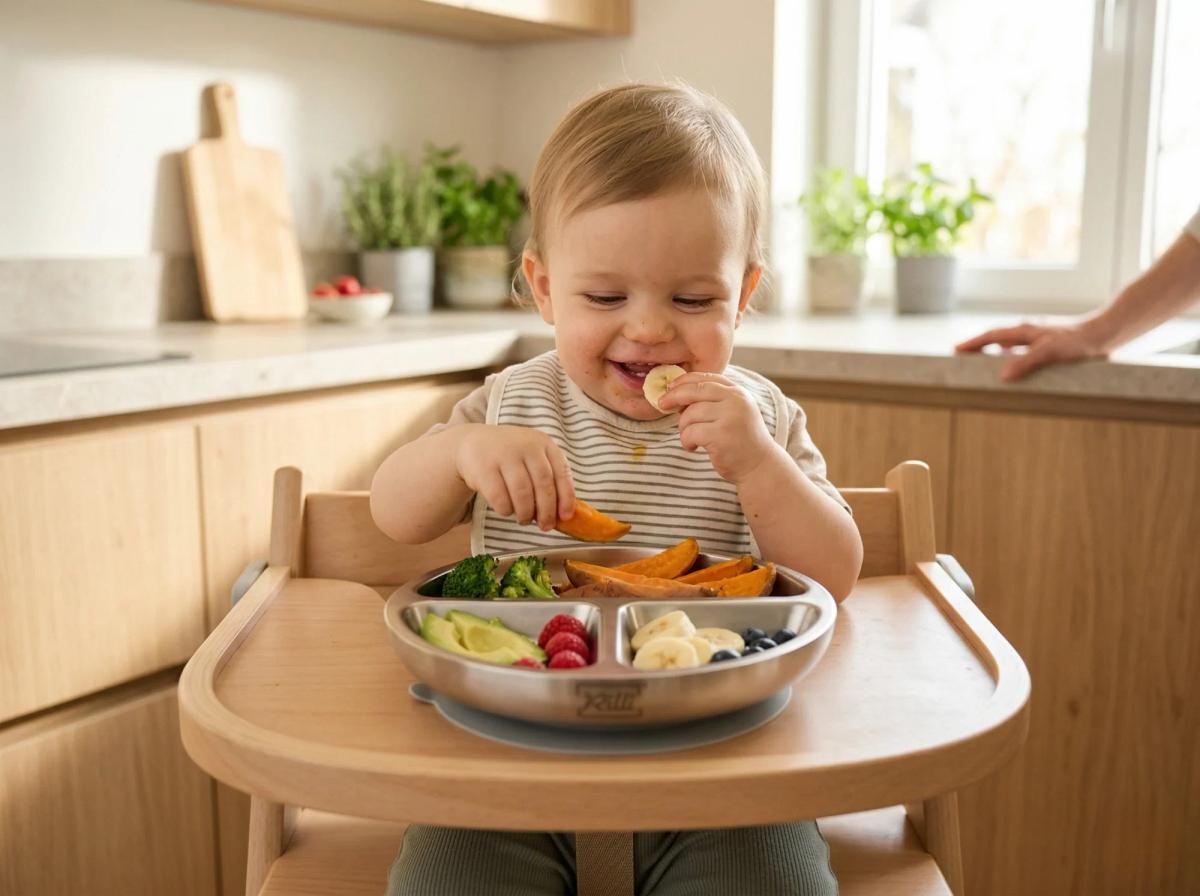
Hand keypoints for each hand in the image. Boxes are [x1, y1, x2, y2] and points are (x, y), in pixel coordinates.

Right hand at [455, 425, 574, 529]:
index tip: (566, 517)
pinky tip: (506, 510)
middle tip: (545, 526)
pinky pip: (500, 497)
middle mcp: (525, 446)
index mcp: (543, 443)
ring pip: (522, 492)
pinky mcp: (484, 468)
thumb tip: (562, 515)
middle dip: (547, 510)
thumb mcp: (532, 458)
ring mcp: (504, 455)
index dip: (566, 497)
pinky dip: (506, 510)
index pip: (561, 472)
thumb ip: (548, 479)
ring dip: (526, 513)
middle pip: (543, 484)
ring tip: (524, 519)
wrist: (473, 443)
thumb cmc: (510, 457)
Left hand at [658, 373, 774, 482]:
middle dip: (674, 397)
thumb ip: (712, 401)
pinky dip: (686, 441)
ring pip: (690, 414)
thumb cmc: (740, 441)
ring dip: (683, 428)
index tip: (671, 387)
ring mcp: (730, 416)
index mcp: (738, 392)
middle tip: (662, 405)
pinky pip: (691, 432)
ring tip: (690, 439)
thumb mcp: (731, 413)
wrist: (760, 466)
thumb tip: (676, 394)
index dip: (685, 381)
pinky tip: (693, 448)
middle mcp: (736, 400)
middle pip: (695, 390)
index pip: (706, 378)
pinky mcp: (722, 435)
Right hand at [955, 321, 1105, 380]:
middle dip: (979, 346)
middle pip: (997, 338)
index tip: (955, 350)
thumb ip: (1026, 362)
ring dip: (995, 352)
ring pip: (1011, 344)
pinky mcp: (1052, 347)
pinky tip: (1019, 367)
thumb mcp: (1050, 352)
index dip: (973, 343)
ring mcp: (1040, 338)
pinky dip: (1014, 358)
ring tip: (984, 363)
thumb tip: (1002, 376)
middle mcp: (1029, 332)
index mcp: (1024, 331)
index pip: (991, 336)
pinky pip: (1025, 351)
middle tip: (963, 356)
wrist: (1106, 334)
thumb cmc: (1078, 342)